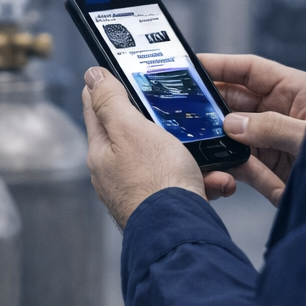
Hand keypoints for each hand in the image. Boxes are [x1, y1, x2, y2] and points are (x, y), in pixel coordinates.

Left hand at [82, 67, 205, 228]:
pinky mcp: (163, 206)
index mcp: (102, 151)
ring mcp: (138, 190)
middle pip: (135, 133)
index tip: (119, 72)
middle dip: (162, 123)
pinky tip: (213, 181)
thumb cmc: (156, 183)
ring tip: (206, 156)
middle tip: (178, 115)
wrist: (181, 233)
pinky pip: (184, 183)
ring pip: (167, 159)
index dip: (107, 86)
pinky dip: (202, 179)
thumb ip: (111, 101)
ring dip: (190, 153)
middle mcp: (115, 172)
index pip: (96, 108)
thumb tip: (92, 76)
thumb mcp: (131, 129)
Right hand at [198, 53, 305, 206]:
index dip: (220, 65)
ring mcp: (275, 140)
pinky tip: (220, 174)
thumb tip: (232, 124)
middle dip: (210, 105)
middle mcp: (281, 112)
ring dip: (217, 141)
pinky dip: (231, 170)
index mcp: (295, 90)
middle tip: (182, 108)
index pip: (250, 70)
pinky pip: (243, 165)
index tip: (191, 64)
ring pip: (234, 135)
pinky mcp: (273, 168)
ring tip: (195, 143)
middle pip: (236, 101)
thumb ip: (271, 127)